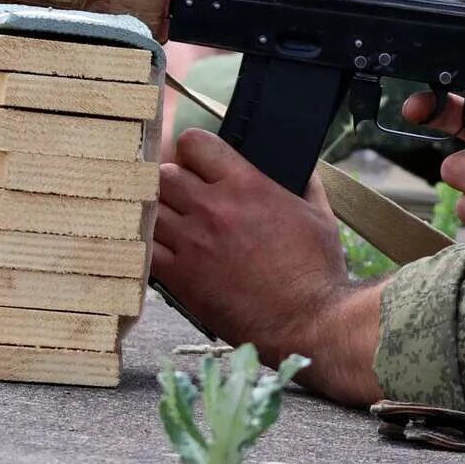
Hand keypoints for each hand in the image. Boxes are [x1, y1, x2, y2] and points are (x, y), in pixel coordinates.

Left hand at [153, 128, 378, 400]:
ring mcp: (192, 241)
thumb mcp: (319, 215)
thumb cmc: (316, 270)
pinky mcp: (180, 277)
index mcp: (246, 185)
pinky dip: (150, 247)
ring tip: (173, 224)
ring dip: (158, 212)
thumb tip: (301, 167)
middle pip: (164, 173)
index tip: (198, 162)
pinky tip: (165, 252)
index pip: (195, 142)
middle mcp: (213, 207)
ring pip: (148, 208)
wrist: (306, 320)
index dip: (194, 149)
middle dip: (172, 181)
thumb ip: (305, 183)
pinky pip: (144, 249)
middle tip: (183, 196)